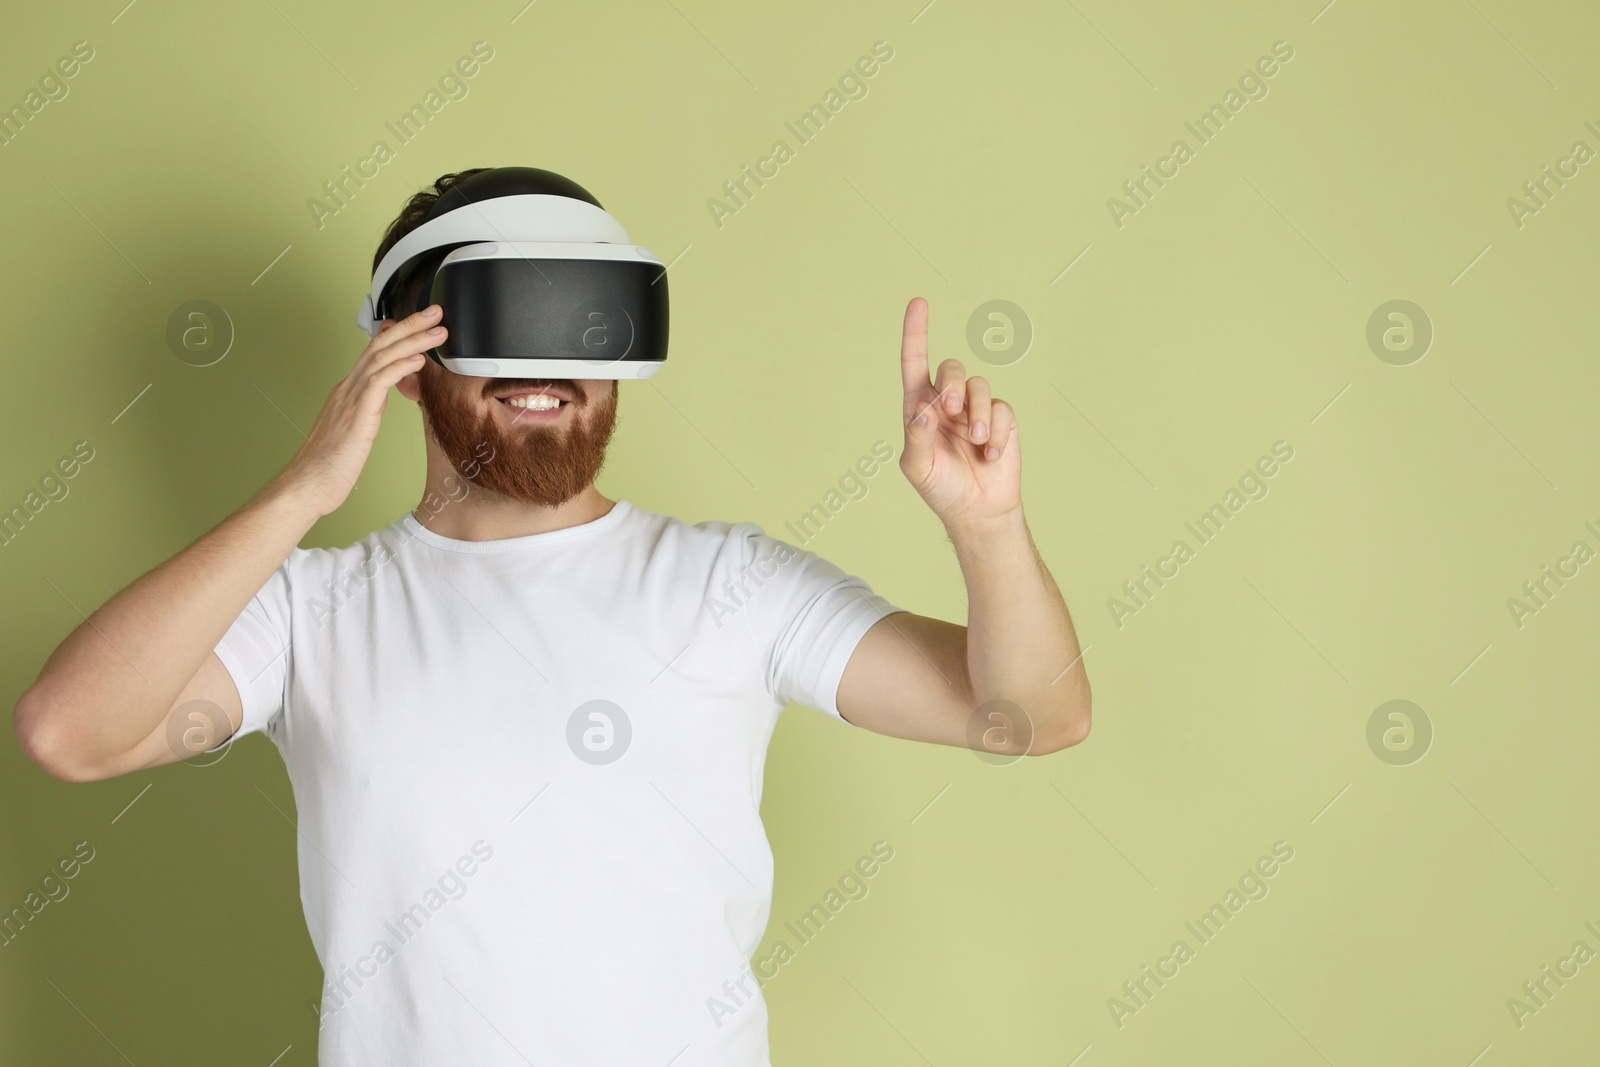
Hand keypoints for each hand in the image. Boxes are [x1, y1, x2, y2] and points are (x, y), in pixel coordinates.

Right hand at [276, 305, 444, 516]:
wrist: (307, 486)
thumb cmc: (329, 467)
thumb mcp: (354, 431)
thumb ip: (368, 411)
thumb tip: (382, 401)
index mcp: (348, 392)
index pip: (375, 352)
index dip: (399, 334)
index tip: (421, 324)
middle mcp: (347, 389)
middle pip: (380, 345)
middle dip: (410, 325)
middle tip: (435, 313)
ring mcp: (350, 399)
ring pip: (382, 357)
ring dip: (413, 341)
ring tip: (437, 331)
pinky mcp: (356, 415)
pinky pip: (379, 382)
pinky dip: (400, 366)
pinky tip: (418, 359)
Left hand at [897, 297, 1020, 530]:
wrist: (977, 510)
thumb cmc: (941, 487)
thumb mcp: (918, 465)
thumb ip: (917, 435)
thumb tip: (923, 406)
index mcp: (920, 408)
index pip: (914, 364)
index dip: (916, 333)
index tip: (918, 303)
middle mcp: (947, 403)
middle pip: (950, 368)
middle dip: (951, 383)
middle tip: (952, 410)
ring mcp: (975, 410)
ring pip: (979, 386)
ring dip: (978, 414)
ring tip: (977, 443)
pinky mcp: (1001, 420)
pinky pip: (1002, 410)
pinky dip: (996, 433)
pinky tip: (991, 455)